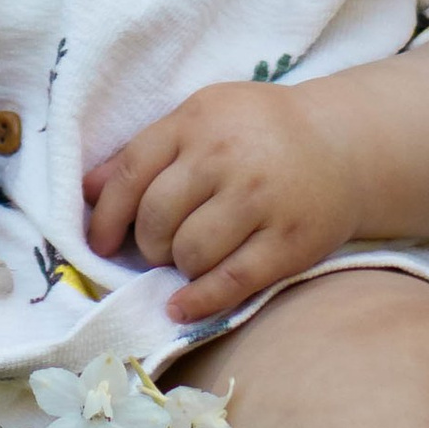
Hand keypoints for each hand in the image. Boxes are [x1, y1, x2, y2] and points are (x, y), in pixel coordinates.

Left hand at [83, 82, 358, 321]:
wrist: (343, 144)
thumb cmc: (259, 132)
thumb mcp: (201, 121)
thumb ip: (145, 151)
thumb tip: (85, 189)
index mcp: (197, 121)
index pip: (132, 171)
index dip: (106, 215)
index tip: (97, 242)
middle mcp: (227, 156)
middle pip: (157, 217)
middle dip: (146, 243)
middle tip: (157, 248)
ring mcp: (260, 199)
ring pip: (189, 252)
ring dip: (177, 266)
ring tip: (187, 259)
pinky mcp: (288, 241)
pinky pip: (230, 282)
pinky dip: (198, 300)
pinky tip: (180, 306)